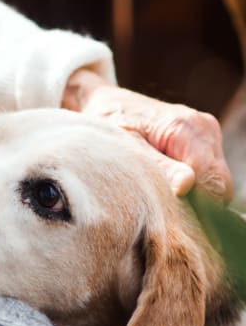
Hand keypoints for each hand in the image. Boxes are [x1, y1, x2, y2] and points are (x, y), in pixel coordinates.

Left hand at [62, 68, 232, 202]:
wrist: (107, 104)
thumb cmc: (110, 124)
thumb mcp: (125, 147)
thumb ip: (158, 167)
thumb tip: (186, 186)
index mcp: (186, 127)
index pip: (211, 179)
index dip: (197, 206)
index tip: (171, 221)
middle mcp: (204, 128)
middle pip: (219, 184)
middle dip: (197, 205)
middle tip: (163, 215)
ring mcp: (207, 134)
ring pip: (217, 182)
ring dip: (195, 197)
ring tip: (160, 199)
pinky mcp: (203, 142)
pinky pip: (208, 175)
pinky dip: (193, 188)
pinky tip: (166, 189)